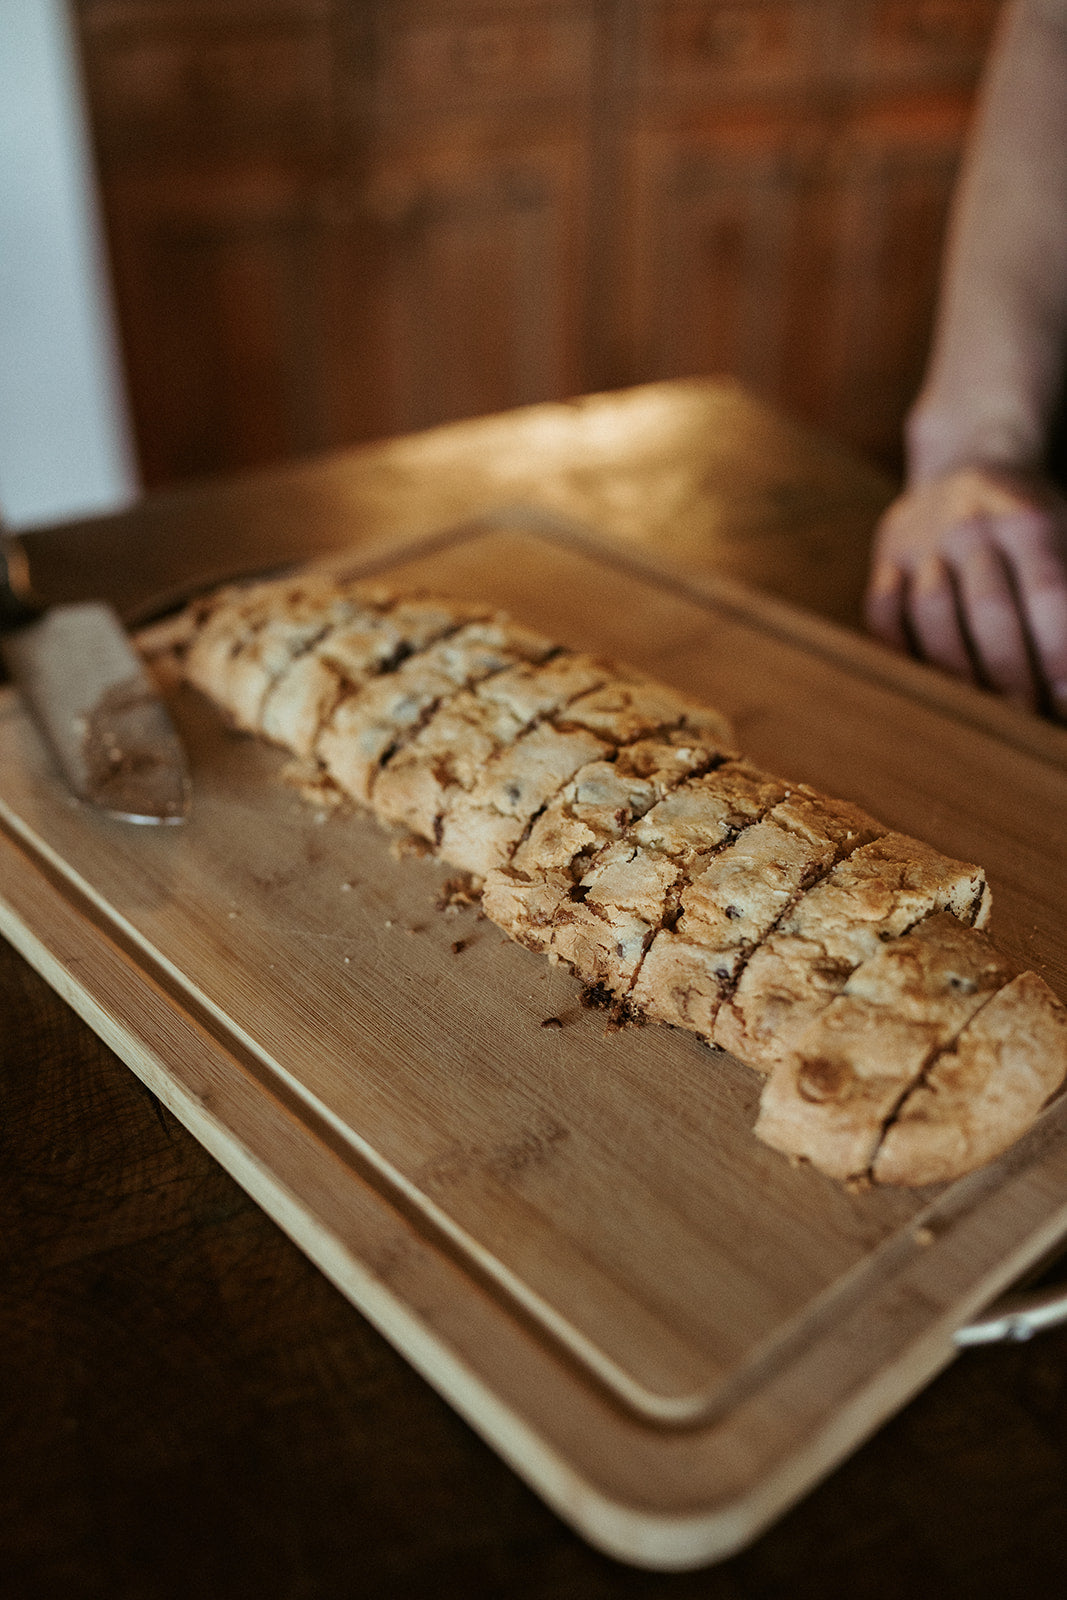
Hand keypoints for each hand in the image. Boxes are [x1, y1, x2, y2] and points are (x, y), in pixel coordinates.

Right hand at [865, 466, 1066, 717]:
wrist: (969, 460)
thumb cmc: (1031, 520)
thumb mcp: (1065, 531)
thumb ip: (1065, 590)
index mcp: (1028, 517)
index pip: (1047, 591)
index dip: (1058, 650)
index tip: (1066, 696)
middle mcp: (972, 525)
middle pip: (989, 610)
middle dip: (1011, 674)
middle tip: (1025, 717)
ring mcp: (921, 540)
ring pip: (932, 615)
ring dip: (957, 672)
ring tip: (977, 711)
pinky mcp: (885, 556)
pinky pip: (883, 614)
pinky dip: (901, 652)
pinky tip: (926, 682)